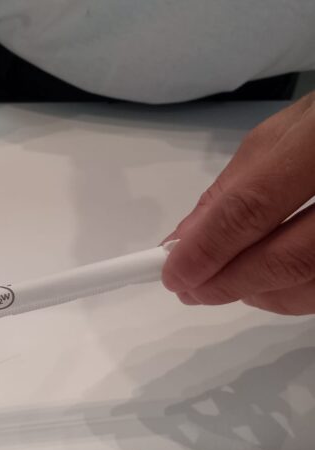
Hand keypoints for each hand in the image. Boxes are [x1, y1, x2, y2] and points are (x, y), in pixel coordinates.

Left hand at [163, 92, 314, 313]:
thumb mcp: (283, 137)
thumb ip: (232, 189)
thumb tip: (182, 242)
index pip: (255, 205)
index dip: (209, 248)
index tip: (173, 273)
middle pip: (292, 257)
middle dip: (230, 282)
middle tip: (189, 290)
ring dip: (260, 294)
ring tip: (223, 285)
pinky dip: (292, 294)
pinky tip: (267, 282)